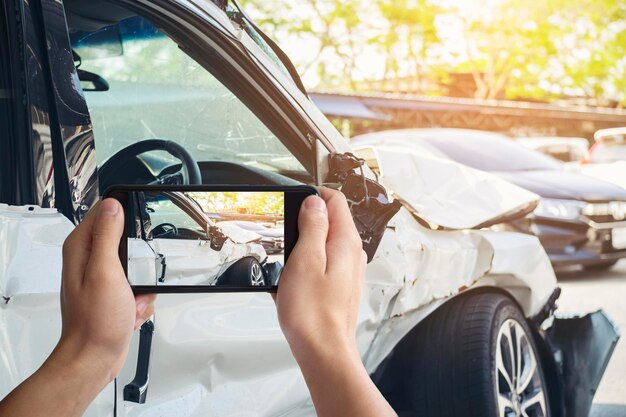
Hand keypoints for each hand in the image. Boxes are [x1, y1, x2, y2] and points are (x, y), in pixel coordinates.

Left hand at [56, 198, 154, 380]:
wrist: (95, 357)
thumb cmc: (95, 322)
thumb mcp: (105, 272)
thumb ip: (108, 236)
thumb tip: (112, 206)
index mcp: (82, 248)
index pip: (104, 212)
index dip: (124, 216)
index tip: (133, 232)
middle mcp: (89, 260)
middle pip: (126, 240)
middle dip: (139, 260)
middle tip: (131, 277)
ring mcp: (102, 277)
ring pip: (138, 266)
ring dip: (143, 285)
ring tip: (131, 298)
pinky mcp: (114, 293)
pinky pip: (140, 287)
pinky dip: (142, 299)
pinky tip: (131, 309)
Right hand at [275, 188, 395, 416]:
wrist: (323, 352)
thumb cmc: (313, 313)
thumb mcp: (305, 259)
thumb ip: (312, 225)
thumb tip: (315, 201)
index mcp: (345, 241)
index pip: (335, 200)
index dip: (312, 197)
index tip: (293, 206)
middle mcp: (351, 253)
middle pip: (328, 221)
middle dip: (304, 224)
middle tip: (286, 242)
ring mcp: (347, 270)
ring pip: (322, 244)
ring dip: (302, 249)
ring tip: (288, 268)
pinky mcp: (339, 286)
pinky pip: (319, 265)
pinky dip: (304, 268)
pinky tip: (292, 284)